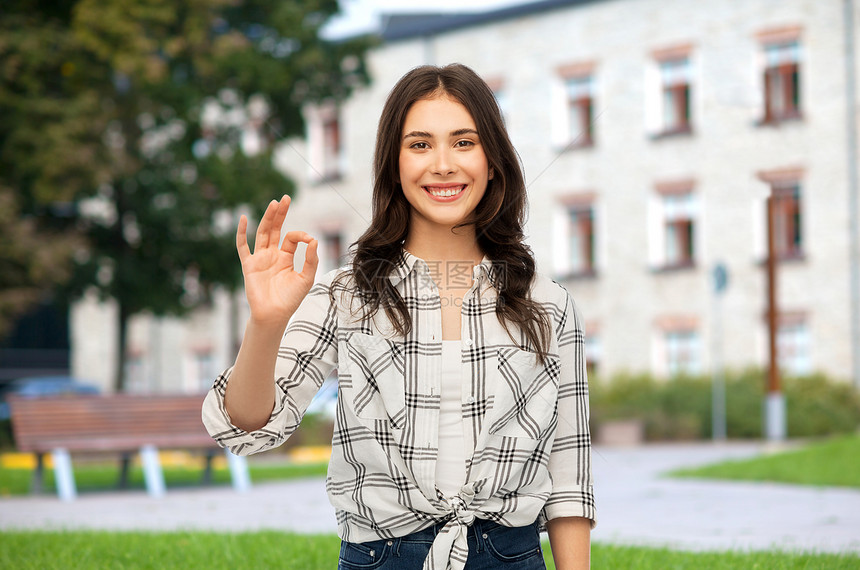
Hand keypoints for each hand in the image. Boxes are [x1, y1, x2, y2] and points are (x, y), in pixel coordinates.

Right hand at [236, 195, 318, 326]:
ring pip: (262, 233)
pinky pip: (243, 247)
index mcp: (285, 257)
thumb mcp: (306, 278)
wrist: (274, 315)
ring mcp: (259, 259)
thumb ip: (311, 260)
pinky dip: (242, 233)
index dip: (301, 236)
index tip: (309, 240)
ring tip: (275, 203)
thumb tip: (314, 240)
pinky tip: (243, 218)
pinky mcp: (249, 265)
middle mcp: (271, 255)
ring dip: (268, 218)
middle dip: (280, 214)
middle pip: (275, 229)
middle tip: (286, 197)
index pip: (291, 238)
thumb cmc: (290, 299)